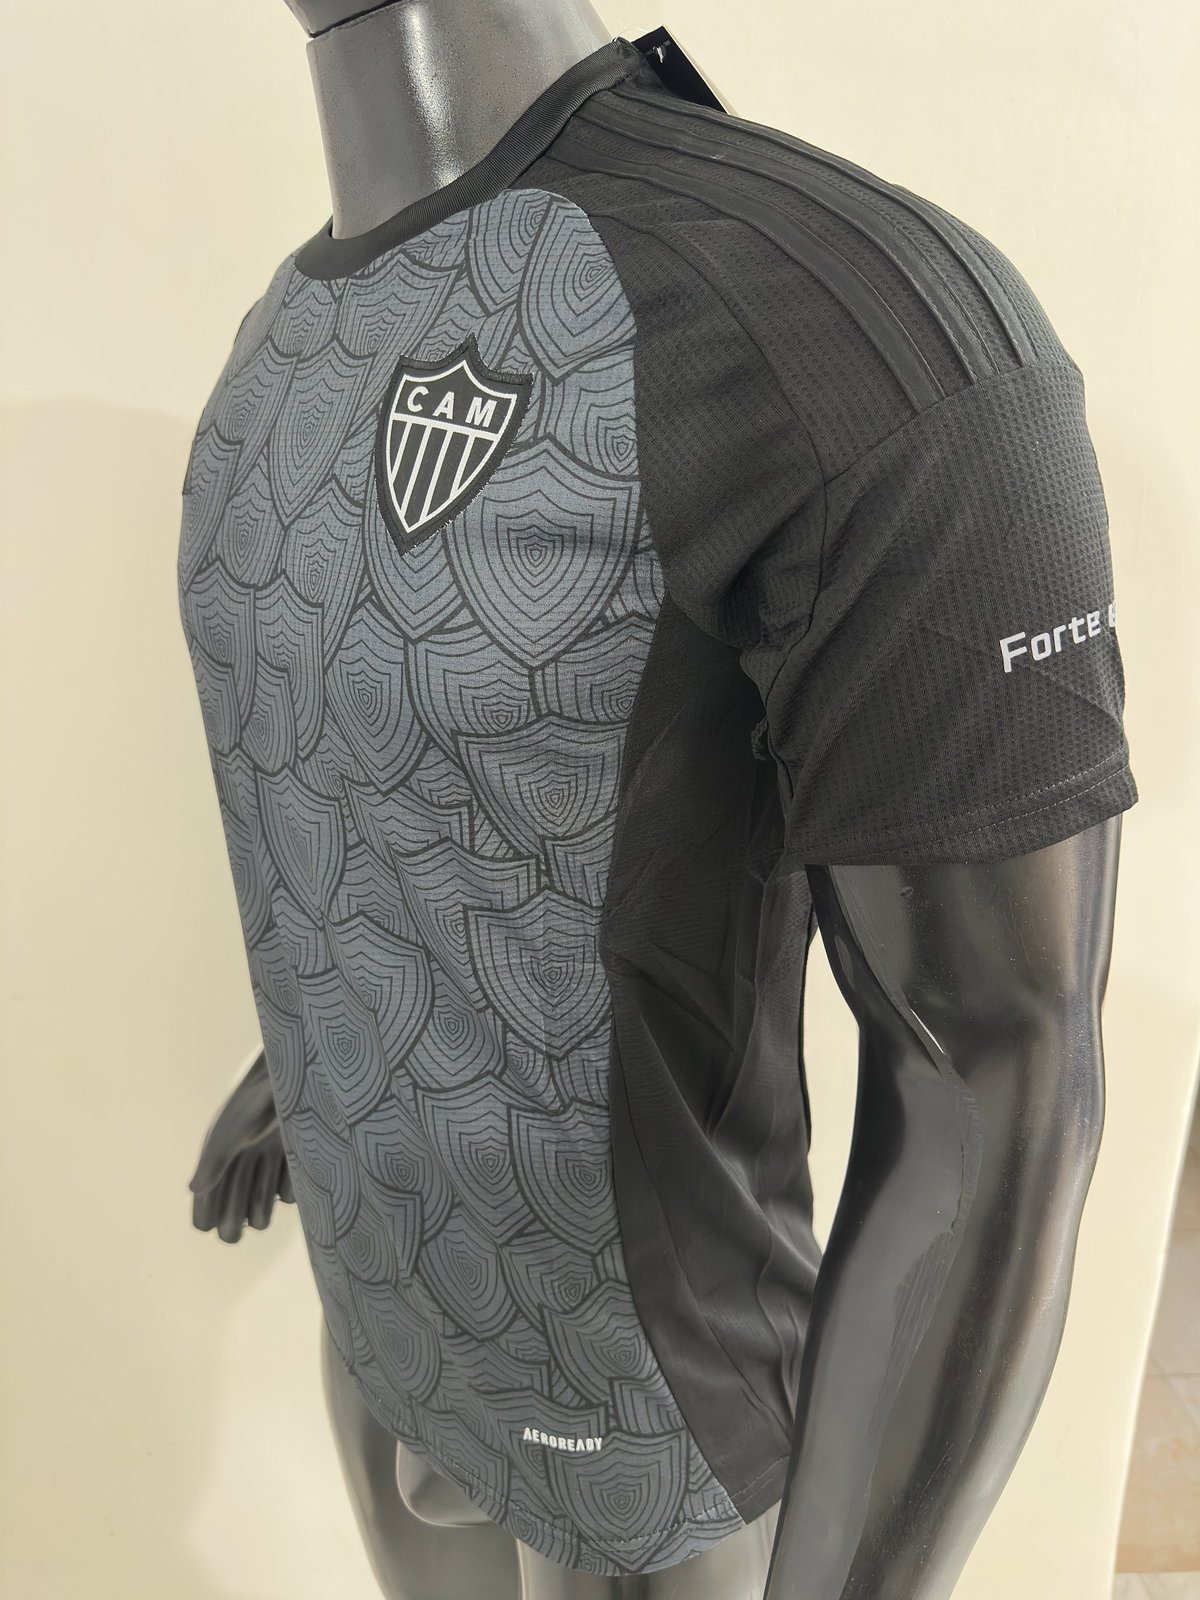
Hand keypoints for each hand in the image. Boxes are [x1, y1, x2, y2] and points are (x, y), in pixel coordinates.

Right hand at [189, 1050, 294, 1241]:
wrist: (293, 1080)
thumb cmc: (256, 1104)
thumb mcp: (232, 1132)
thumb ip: (215, 1161)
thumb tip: (193, 1189)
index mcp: (218, 1162)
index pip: (205, 1206)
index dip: (208, 1217)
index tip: (214, 1220)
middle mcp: (240, 1168)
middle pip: (232, 1216)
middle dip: (232, 1223)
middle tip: (238, 1224)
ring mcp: (268, 1166)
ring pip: (260, 1209)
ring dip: (260, 1211)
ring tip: (260, 1211)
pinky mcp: (293, 1161)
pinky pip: (290, 1193)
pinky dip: (289, 1189)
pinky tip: (287, 1178)